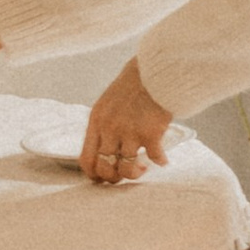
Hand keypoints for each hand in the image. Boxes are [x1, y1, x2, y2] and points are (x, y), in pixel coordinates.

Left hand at [81, 61, 172, 182]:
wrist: (155, 70)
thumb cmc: (134, 85)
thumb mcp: (109, 103)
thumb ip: (104, 125)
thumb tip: (107, 151)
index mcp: (96, 121)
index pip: (86, 159)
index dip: (94, 175)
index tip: (104, 178)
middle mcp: (110, 128)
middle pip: (105, 168)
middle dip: (114, 178)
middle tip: (124, 174)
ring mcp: (130, 132)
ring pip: (127, 169)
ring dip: (136, 173)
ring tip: (143, 167)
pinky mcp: (151, 134)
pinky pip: (154, 158)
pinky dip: (160, 161)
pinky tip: (163, 159)